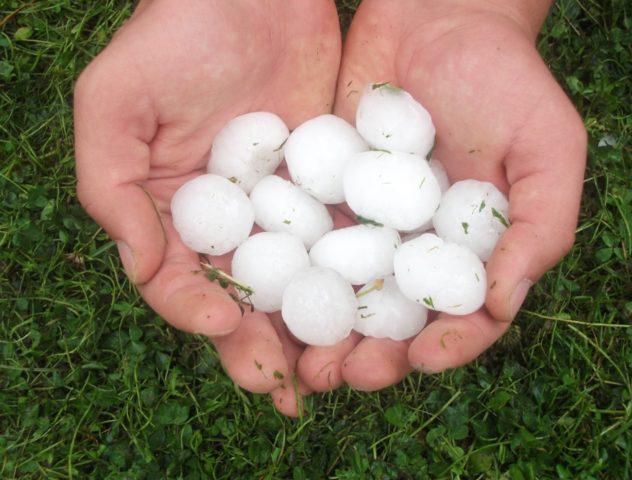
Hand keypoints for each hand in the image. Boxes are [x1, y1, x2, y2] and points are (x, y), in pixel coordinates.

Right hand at [74, 0, 340, 415]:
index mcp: (174, 216)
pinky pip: (340, 245)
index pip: (179, 284)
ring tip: (334, 371)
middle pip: (242, 302)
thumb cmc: (174, 37)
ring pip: (296, 288)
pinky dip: (354, 283)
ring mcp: (283, 214)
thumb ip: (109, 187)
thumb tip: (142, 267)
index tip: (226, 325)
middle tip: (288, 388)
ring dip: (312, 334)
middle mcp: (229, 225)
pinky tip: (372, 312)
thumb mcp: (115, 102)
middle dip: (261, 349)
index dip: (197, 313)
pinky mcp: (329, 194)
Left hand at [297, 0, 586, 390]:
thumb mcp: (547, 147)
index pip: (461, 318)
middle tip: (343, 375)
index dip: (446, 347)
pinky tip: (267, 298)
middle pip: (392, 320)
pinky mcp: (324, 197)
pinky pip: (303, 242)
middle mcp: (415, 249)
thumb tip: (501, 304)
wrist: (437, 16)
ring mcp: (366, 226)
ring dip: (320, 332)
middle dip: (369, 355)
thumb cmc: (504, 79)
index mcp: (471, 252)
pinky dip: (286, 274)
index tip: (422, 359)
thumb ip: (539, 226)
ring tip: (300, 359)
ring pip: (341, 294)